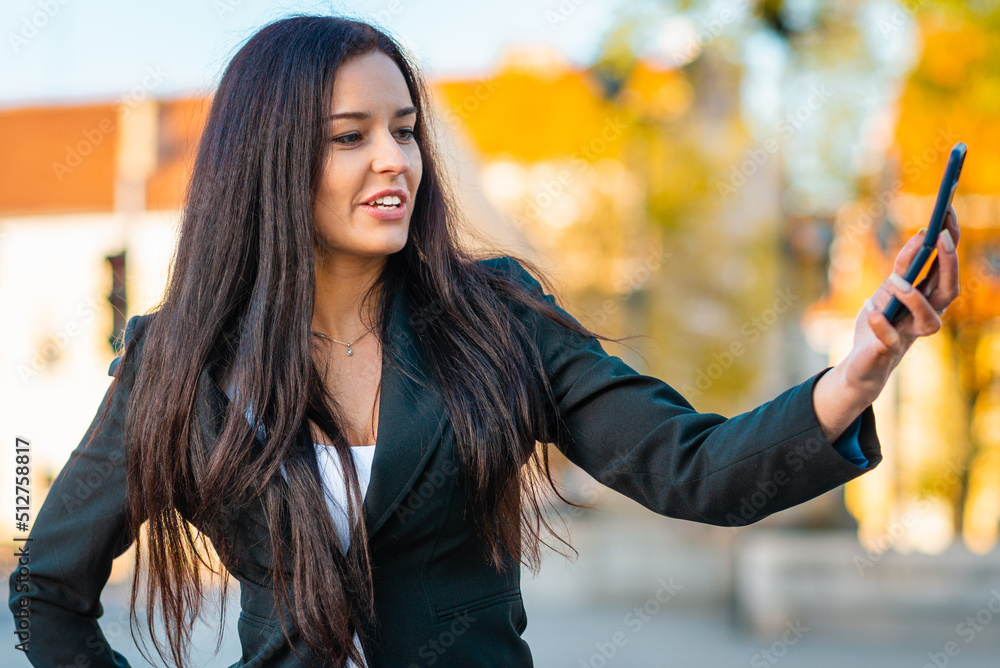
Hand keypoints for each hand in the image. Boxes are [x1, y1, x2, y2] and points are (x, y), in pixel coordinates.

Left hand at [841, 205, 960, 402]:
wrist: (862, 363)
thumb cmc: (881, 321)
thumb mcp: (888, 287)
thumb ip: (904, 266)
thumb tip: (921, 235)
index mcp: (931, 299)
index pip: (948, 267)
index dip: (951, 239)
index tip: (947, 210)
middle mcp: (928, 317)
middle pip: (949, 292)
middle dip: (949, 264)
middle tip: (938, 238)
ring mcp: (909, 336)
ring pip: (929, 321)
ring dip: (914, 297)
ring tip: (894, 280)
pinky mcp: (887, 351)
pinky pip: (889, 339)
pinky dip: (881, 323)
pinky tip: (871, 307)